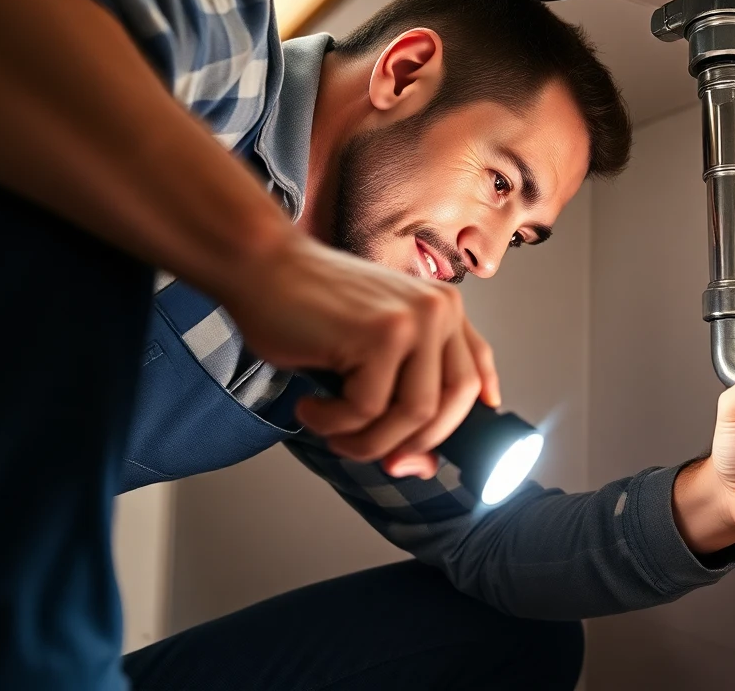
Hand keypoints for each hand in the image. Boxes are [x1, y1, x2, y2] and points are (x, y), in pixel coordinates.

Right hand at [219, 230, 499, 478]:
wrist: (260, 265)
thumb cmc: (307, 310)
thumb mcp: (368, 353)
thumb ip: (400, 400)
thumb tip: (420, 469)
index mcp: (443, 307)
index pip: (474, 375)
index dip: (460, 421)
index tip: (430, 452)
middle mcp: (440, 309)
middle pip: (452, 406)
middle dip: (411, 444)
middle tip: (367, 451)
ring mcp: (415, 318)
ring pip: (413, 416)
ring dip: (367, 441)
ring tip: (331, 430)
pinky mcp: (381, 333)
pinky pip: (367, 410)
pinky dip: (332, 423)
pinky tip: (308, 407)